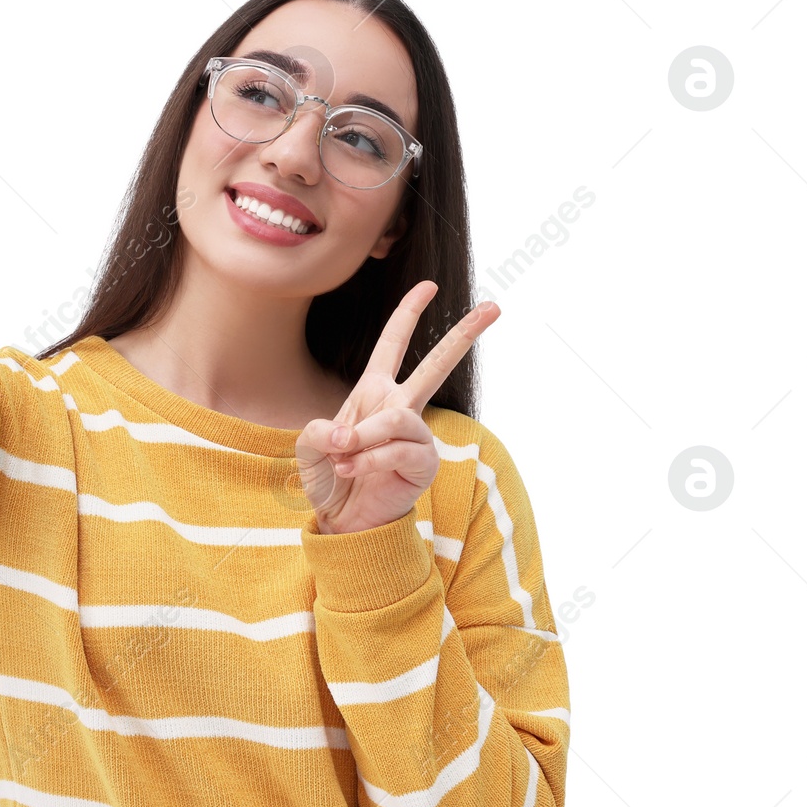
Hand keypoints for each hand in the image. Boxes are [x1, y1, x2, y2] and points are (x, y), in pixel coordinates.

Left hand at [295, 282, 498, 533]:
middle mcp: (400, 407)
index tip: (429, 286)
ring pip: (397, 418)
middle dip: (464, 334)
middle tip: (495, 306)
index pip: (393, 344)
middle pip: (437, 365)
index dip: (408, 313)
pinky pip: (396, 451)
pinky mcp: (422, 464)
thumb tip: (345, 434)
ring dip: (364, 437)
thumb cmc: (329, 475)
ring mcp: (415, 435)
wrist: (343, 520)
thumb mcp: (311, 446)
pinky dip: (366, 462)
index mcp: (374, 391)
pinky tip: (349, 471)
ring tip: (342, 456)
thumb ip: (318, 431)